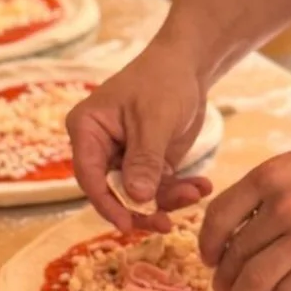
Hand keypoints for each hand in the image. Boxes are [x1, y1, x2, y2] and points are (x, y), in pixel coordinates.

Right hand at [66, 38, 212, 232]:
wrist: (188, 65)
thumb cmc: (163, 80)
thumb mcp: (154, 120)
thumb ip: (144, 160)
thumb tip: (136, 198)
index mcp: (88, 130)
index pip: (89, 176)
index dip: (106, 203)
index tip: (126, 225)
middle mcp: (101, 147)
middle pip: (114, 192)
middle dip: (143, 208)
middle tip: (168, 224)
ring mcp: (125, 157)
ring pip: (140, 194)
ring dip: (169, 199)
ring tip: (198, 192)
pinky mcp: (149, 163)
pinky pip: (161, 187)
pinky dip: (181, 190)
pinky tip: (203, 186)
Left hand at [199, 133, 290, 290]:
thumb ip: (268, 191)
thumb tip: (238, 230)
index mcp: (270, 175)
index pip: (218, 217)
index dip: (208, 244)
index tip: (208, 259)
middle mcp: (283, 206)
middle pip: (236, 254)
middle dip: (225, 278)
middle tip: (223, 289)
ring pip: (257, 279)